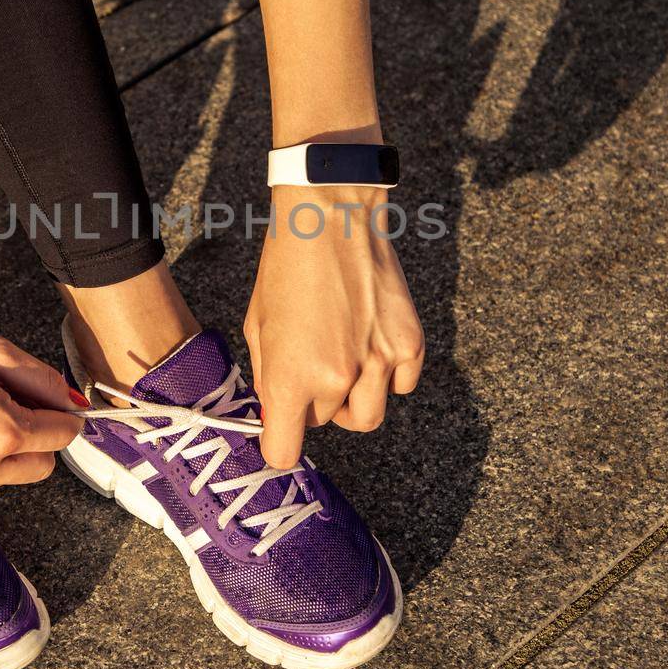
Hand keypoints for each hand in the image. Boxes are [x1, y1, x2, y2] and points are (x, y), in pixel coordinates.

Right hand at [0, 317, 82, 497]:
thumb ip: (42, 379)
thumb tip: (71, 402)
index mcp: (2, 434)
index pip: (63, 436)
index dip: (63, 414)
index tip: (53, 402)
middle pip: (41, 466)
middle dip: (36, 438)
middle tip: (10, 403)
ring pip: (5, 476)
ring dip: (2, 450)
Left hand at [244, 185, 423, 468]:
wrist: (331, 217)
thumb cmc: (286, 265)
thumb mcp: (258, 325)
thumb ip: (267, 378)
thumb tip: (276, 412)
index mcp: (289, 378)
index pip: (283, 451)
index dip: (278, 445)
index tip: (279, 431)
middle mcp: (337, 379)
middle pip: (324, 425)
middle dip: (313, 406)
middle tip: (308, 367)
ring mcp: (379, 364)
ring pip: (366, 416)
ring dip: (352, 399)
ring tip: (342, 361)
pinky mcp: (410, 345)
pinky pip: (401, 387)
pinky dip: (388, 377)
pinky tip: (372, 345)